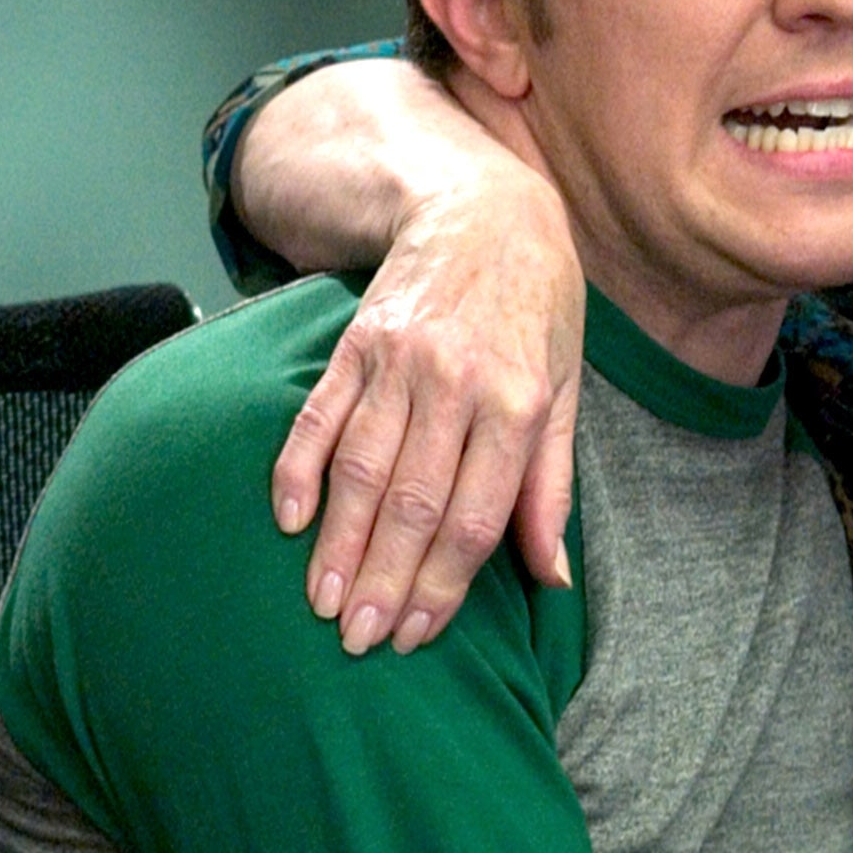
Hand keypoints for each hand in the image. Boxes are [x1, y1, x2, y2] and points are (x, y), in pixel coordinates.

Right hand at [277, 178, 584, 653]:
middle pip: (413, 502)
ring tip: (321, 602)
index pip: (474, 516)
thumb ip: (551, 488)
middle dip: (384, 581)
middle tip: (359, 641)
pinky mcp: (356, 343)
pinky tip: (286, 519)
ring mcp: (400, 362)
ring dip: (339, 541)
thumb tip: (552, 579)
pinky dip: (298, 467)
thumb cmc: (538, 310)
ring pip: (362, 467)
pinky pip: (320, 414)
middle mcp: (456, 385)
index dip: (444, 583)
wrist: (487, 211)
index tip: (418, 635)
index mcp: (518, 405)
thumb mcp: (566, 390)